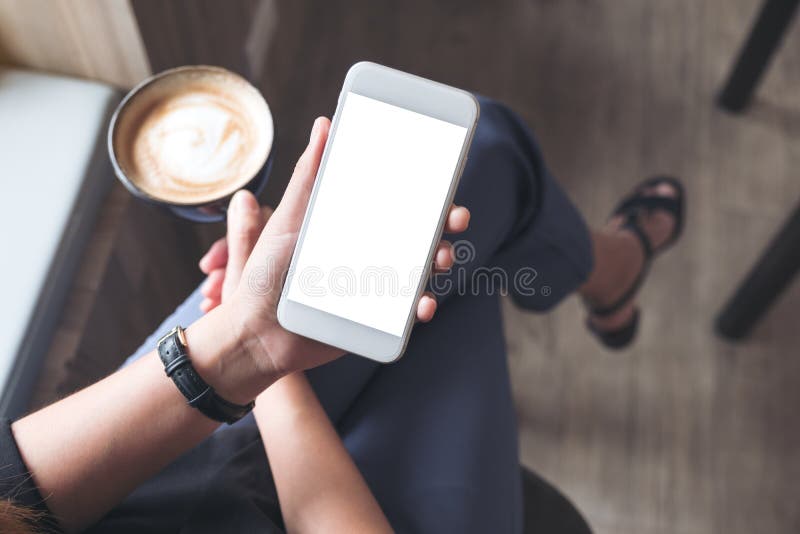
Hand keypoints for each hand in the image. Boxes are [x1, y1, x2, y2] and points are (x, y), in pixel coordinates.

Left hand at [205, 117, 470, 378]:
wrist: (256, 332)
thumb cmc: (265, 275)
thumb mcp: (288, 220)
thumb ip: (308, 177)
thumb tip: (324, 125)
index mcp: (354, 228)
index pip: (398, 205)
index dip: (426, 193)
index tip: (445, 179)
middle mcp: (370, 254)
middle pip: (420, 234)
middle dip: (446, 224)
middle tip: (457, 217)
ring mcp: (376, 287)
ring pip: (423, 270)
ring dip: (441, 260)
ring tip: (440, 258)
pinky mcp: (376, 320)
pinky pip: (408, 312)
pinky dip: (422, 307)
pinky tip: (422, 304)